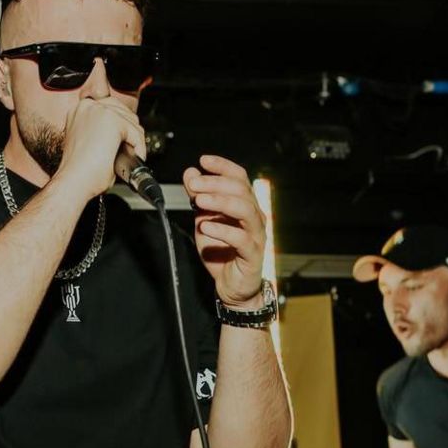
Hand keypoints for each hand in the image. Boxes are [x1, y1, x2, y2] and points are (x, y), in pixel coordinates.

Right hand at [51, 96, 146, 200]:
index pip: (109, 107)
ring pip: (131, 120)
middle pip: (122, 110)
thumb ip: (102, 133)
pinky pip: (136, 132)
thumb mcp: (87, 144)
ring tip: (133, 155)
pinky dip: (139, 146)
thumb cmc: (78, 171)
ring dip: (135, 139)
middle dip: (130, 129)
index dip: (120, 123)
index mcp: (79, 111)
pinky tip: (135, 157)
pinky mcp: (113, 121)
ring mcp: (100, 111)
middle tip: (131, 148)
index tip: (124, 138)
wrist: (73, 182)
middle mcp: (87, 106)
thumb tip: (120, 135)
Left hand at [182, 155, 265, 305]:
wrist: (231, 287)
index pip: (239, 177)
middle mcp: (255, 216)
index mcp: (245, 205)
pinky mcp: (253, 255)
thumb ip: (198, 197)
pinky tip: (205, 227)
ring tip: (199, 201)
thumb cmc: (221, 252)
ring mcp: (257, 235)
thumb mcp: (204, 221)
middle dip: (216, 183)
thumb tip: (191, 173)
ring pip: (245, 210)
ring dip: (220, 202)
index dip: (223, 166)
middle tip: (194, 185)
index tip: (203, 160)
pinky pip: (241, 239)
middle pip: (241, 190)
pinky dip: (222, 230)